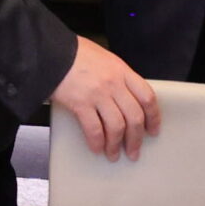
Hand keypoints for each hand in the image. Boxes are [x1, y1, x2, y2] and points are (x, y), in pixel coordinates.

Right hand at [48, 37, 159, 159]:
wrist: (51, 51)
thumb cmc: (75, 53)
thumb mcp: (104, 59)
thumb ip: (117, 76)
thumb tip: (124, 98)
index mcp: (122, 70)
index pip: (147, 97)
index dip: (153, 117)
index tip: (153, 130)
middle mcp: (113, 83)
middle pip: (134, 117)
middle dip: (136, 139)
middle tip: (134, 151)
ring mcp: (98, 94)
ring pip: (117, 127)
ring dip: (117, 145)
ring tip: (114, 154)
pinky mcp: (81, 104)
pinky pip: (94, 130)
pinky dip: (97, 143)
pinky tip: (97, 149)